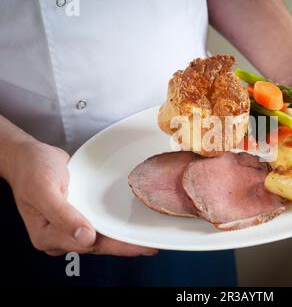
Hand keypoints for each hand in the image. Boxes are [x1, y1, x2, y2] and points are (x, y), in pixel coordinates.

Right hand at [8, 140, 157, 256]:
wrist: (28, 156)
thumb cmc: (32, 169)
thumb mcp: (44, 189)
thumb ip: (63, 215)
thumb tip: (86, 238)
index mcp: (48, 235)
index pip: (89, 245)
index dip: (117, 246)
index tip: (139, 247)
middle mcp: (59, 236)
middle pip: (98, 244)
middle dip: (124, 246)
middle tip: (151, 246)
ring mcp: (68, 227)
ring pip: (100, 237)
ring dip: (122, 239)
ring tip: (146, 240)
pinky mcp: (77, 217)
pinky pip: (98, 225)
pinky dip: (114, 226)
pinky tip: (130, 226)